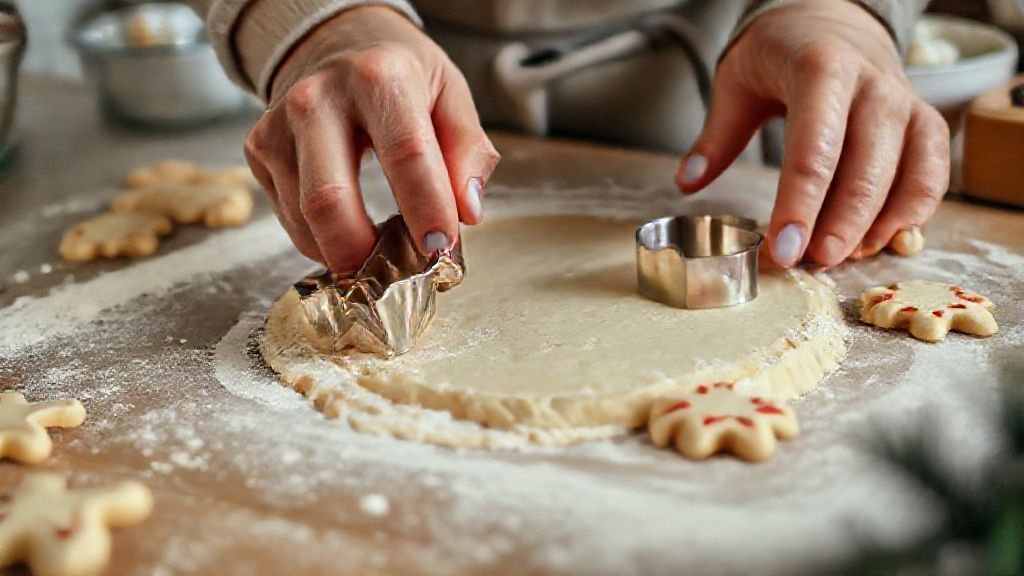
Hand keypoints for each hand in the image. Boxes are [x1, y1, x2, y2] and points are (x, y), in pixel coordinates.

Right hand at [244, 6, 499, 270]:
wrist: (338, 42)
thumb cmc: (402, 74)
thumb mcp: (451, 95)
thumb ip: (468, 152)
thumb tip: (467, 211)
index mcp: (379, 77)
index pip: (405, 154)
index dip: (426, 209)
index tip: (441, 247)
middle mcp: (318, 98)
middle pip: (329, 199)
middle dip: (365, 251)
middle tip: (399, 272)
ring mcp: (278, 125)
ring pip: (303, 218)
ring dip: (345, 252)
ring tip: (380, 255)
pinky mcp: (259, 149)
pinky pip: (289, 217)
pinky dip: (322, 240)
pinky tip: (351, 233)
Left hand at [676, 0, 948, 266]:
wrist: (833, 20)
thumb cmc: (779, 54)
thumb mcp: (737, 81)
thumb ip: (716, 135)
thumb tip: (686, 183)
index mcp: (822, 70)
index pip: (814, 150)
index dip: (799, 206)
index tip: (782, 250)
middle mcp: (873, 86)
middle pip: (865, 169)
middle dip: (838, 226)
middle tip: (810, 264)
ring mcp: (906, 104)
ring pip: (908, 175)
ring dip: (877, 226)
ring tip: (842, 257)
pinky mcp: (925, 122)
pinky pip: (932, 175)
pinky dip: (913, 214)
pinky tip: (879, 242)